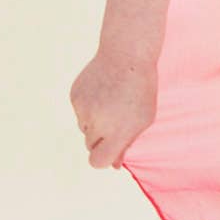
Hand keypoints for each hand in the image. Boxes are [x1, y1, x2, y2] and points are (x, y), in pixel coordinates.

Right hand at [69, 52, 157, 169]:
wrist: (127, 53)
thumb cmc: (142, 88)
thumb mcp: (145, 117)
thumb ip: (127, 143)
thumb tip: (113, 165)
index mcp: (118, 131)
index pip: (97, 161)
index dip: (103, 158)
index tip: (109, 150)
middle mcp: (98, 122)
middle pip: (90, 145)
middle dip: (101, 137)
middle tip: (116, 117)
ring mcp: (83, 109)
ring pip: (84, 127)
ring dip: (94, 120)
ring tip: (111, 99)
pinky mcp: (75, 96)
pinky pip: (79, 110)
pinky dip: (88, 105)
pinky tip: (103, 89)